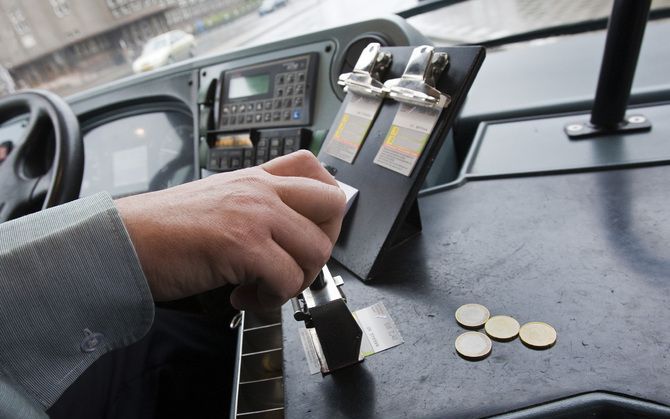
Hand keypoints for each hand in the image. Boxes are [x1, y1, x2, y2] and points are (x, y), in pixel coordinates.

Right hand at [115, 150, 345, 309]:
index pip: (316, 170)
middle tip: (294, 266)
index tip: (310, 232)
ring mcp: (254, 213)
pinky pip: (287, 280)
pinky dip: (270, 301)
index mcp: (256, 178)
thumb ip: (257, 209)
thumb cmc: (166, 229)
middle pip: (333, 207)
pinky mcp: (242, 243)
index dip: (326, 207)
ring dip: (294, 282)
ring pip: (316, 251)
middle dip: (322, 247)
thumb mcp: (220, 202)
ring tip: (262, 289)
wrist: (124, 240)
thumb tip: (294, 237)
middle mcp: (260, 189)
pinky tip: (242, 298)